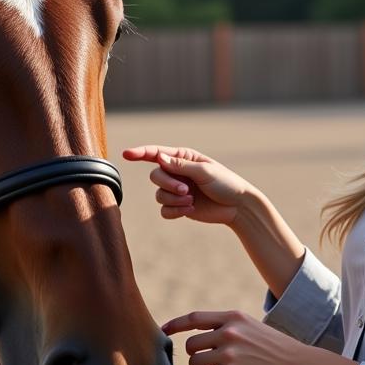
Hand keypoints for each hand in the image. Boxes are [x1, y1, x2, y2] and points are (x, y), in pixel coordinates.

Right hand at [121, 145, 251, 225]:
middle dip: (168, 184)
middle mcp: (177, 173)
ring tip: (191, 201)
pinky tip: (191, 209)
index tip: (126, 154)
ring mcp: (177, 190)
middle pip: (155, 176)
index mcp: (183, 158)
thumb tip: (159, 157)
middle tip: (186, 190)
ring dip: (174, 200)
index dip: (140, 153)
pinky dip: (175, 211)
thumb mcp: (205, 171)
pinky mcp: (179, 207)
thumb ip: (181, 166)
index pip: (157, 153)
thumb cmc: (225, 183)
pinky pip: (164, 210)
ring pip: (159, 195)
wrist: (237, 207)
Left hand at [163, 310, 358, 364]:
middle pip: (191, 345)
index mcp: (232, 317)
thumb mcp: (251, 328)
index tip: (163, 330)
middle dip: (195, 356)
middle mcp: (228, 332)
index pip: (194, 318)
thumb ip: (226, 328)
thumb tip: (198, 339)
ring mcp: (229, 353)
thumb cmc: (274, 349)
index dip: (175, 324)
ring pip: (195, 364)